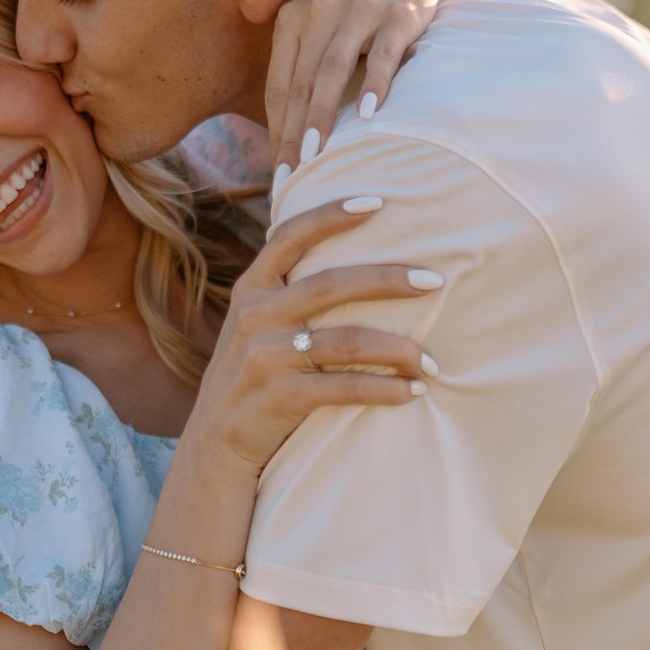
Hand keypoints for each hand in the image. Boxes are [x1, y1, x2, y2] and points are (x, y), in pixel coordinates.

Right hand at [183, 197, 437, 471]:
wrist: (214, 449)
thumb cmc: (253, 379)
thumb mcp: (254, 327)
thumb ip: (285, 292)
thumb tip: (346, 252)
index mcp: (251, 290)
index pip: (290, 236)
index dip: (331, 213)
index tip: (378, 201)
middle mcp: (254, 316)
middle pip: (332, 284)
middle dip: (389, 278)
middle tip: (435, 280)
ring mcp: (264, 357)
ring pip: (348, 341)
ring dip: (400, 350)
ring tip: (432, 363)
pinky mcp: (279, 397)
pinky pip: (347, 387)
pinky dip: (387, 390)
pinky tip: (413, 393)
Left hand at [264, 0, 448, 170]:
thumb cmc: (354, 9)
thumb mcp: (318, 28)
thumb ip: (301, 69)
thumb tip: (285, 136)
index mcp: (292, 20)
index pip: (278, 85)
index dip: (274, 130)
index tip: (276, 172)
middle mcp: (320, 13)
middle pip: (301, 82)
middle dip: (292, 133)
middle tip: (291, 176)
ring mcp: (358, 12)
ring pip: (333, 69)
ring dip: (322, 114)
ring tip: (315, 154)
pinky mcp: (396, 16)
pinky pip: (383, 55)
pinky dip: (375, 84)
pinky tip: (369, 115)